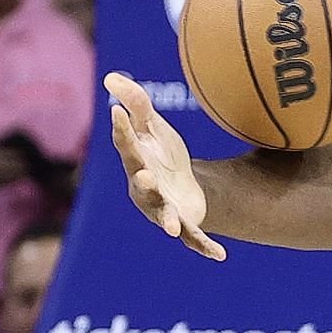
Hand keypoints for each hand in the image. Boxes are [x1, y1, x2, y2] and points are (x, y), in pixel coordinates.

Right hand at [104, 72, 226, 259]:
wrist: (180, 185)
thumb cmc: (160, 154)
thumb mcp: (152, 126)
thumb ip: (136, 103)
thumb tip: (110, 77)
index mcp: (136, 162)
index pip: (126, 144)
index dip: (121, 129)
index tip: (118, 112)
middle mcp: (145, 189)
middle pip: (141, 186)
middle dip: (142, 182)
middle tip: (144, 175)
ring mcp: (163, 209)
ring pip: (164, 216)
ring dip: (167, 221)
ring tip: (172, 227)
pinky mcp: (185, 224)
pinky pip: (194, 238)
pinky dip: (204, 247)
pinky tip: (221, 256)